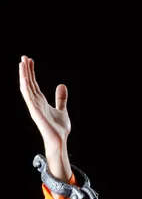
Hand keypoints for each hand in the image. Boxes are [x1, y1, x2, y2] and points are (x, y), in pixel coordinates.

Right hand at [19, 56, 71, 180]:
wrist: (60, 141)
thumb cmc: (59, 129)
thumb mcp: (62, 110)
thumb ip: (61, 99)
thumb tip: (62, 85)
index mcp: (41, 102)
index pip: (34, 84)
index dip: (31, 72)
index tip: (30, 60)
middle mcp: (36, 103)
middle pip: (29, 83)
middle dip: (26, 70)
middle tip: (24, 57)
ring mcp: (34, 107)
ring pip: (26, 88)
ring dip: (23, 75)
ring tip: (22, 63)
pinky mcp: (35, 111)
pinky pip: (28, 96)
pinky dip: (25, 86)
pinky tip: (24, 77)